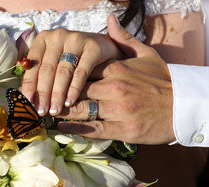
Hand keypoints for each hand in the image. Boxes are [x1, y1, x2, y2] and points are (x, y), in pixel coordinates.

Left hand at [20, 28, 119, 115]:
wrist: (102, 46)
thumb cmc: (72, 57)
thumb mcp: (54, 61)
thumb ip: (40, 73)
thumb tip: (23, 95)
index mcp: (43, 39)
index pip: (33, 64)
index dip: (29, 84)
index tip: (27, 102)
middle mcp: (58, 36)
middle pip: (47, 69)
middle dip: (43, 93)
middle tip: (41, 111)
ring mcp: (76, 40)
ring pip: (63, 72)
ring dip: (57, 94)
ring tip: (54, 110)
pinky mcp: (92, 48)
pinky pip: (81, 73)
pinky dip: (74, 89)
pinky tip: (69, 102)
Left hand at [56, 15, 174, 143]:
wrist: (183, 106)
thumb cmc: (162, 80)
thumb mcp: (146, 54)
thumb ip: (124, 38)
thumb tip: (109, 18)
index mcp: (117, 69)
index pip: (82, 70)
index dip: (65, 75)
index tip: (51, 77)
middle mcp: (114, 88)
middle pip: (77, 90)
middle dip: (58, 94)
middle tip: (43, 97)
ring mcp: (117, 110)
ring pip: (81, 109)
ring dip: (62, 110)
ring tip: (48, 110)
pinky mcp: (122, 129)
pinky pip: (93, 128)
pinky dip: (75, 128)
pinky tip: (62, 126)